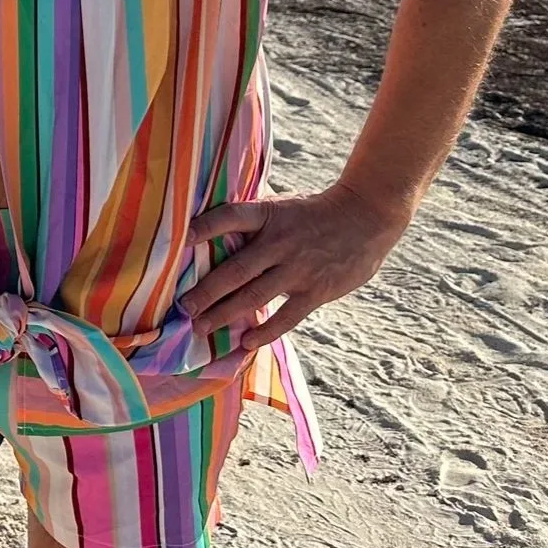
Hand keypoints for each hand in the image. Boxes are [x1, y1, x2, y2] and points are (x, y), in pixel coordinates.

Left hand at [181, 182, 409, 353]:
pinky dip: (265, 331)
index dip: (206, 226)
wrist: (364, 217)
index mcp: (269, 215)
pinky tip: (245, 342)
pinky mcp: (316, 291)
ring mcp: (298, 268)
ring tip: (201, 327)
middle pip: (236, 269)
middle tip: (184, 307)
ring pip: (255, 296)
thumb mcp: (283, 205)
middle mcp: (280, 241)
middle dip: (207, 290)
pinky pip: (286, 317)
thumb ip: (255, 218)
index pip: (231, 217)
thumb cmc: (314, 211)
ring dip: (226, 314)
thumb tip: (215, 221)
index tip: (182, 238)